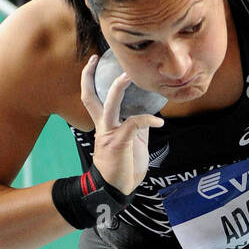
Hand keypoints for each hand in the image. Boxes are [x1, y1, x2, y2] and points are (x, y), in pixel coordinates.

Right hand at [80, 53, 164, 195]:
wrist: (116, 190)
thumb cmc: (124, 168)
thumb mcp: (132, 143)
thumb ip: (136, 127)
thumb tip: (146, 114)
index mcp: (104, 125)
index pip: (92, 98)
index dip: (89, 79)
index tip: (94, 62)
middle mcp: (103, 126)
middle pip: (92, 96)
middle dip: (91, 76)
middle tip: (97, 58)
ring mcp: (109, 133)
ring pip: (110, 104)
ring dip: (119, 87)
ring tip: (129, 75)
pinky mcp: (119, 142)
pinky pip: (134, 123)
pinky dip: (148, 119)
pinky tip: (159, 121)